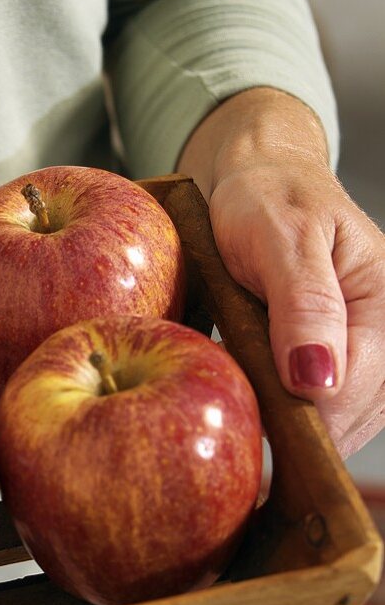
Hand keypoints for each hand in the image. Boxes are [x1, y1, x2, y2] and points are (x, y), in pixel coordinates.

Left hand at [179, 88, 384, 457]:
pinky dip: (286, 411)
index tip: (249, 420)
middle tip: (235, 412)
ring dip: (289, 422)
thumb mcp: (281, 237)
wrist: (256, 181)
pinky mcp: (335, 359)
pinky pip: (321, 407)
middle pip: (350, 415)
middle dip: (293, 423)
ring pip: (338, 420)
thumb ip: (303, 304)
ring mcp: (362, 349)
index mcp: (384, 301)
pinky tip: (257, 400)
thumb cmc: (266, 198)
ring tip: (245, 402)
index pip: (354, 390)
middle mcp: (383, 332)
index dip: (303, 416)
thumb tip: (317, 379)